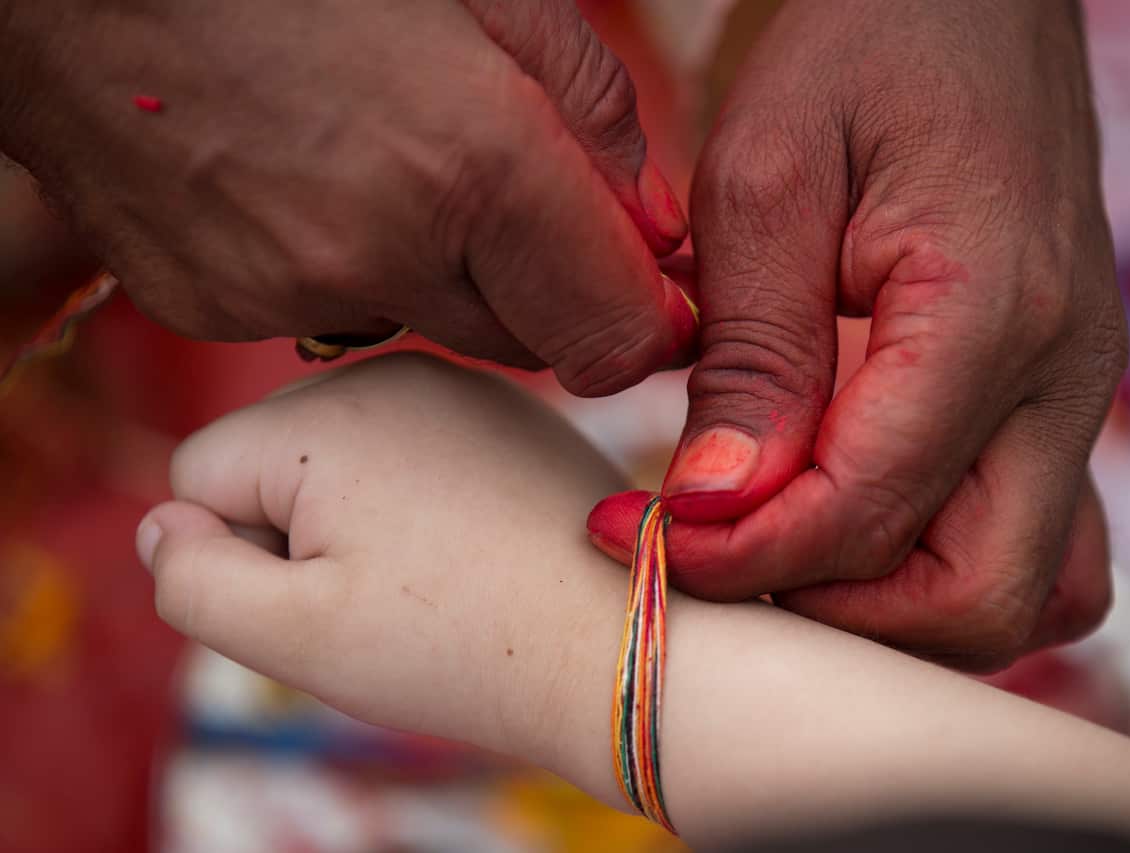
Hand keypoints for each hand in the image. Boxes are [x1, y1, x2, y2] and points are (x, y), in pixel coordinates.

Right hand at [0, 0, 694, 395]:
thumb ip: (594, 114)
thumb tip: (650, 225)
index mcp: (474, 165)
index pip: (616, 338)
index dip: (642, 323)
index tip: (641, 289)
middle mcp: (385, 251)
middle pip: (533, 346)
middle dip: (547, 291)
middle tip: (511, 204)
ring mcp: (290, 290)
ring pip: (436, 332)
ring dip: (447, 277)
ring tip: (392, 172)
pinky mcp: (217, 307)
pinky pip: (339, 319)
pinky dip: (354, 272)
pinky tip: (312, 191)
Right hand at [135, 353, 629, 760]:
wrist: (627, 644)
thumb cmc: (460, 645)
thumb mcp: (291, 635)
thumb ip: (188, 579)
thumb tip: (165, 525)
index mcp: (322, 414)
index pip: (198, 475)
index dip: (238, 557)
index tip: (328, 596)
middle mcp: (389, 372)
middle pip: (269, 457)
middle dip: (296, 531)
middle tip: (385, 592)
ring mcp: (457, 384)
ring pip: (339, 455)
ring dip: (357, 518)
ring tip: (433, 574)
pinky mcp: (505, 411)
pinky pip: (412, 450)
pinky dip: (420, 501)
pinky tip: (473, 548)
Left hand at [589, 0, 1127, 669]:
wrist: (970, 2)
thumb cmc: (868, 50)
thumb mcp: (769, 176)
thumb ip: (755, 353)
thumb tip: (718, 504)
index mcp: (993, 318)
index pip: (866, 511)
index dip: (742, 554)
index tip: (640, 541)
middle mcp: (1064, 382)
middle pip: (973, 599)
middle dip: (827, 610)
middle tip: (711, 558)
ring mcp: (1074, 400)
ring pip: (1017, 593)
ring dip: (891, 608)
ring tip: (777, 549)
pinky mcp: (1053, 400)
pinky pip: (1030, 543)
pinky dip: (935, 567)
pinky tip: (850, 522)